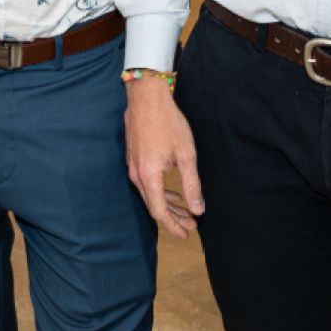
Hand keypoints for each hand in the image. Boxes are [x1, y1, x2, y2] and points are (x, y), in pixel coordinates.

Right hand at [125, 75, 204, 236]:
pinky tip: (172, 192)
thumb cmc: (168, 123)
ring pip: (150, 195)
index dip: (173, 225)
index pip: (160, 212)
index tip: (187, 233)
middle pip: (153, 206)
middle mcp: (137, 175)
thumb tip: (198, 209)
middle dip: (173, 218)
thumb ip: (191, 184)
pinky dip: (160, 192)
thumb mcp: (186, 155)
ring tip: (185, 212)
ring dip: (168, 205)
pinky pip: (146, 183)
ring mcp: (133, 166)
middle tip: (190, 226)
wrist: (146, 97)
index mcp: (149, 177)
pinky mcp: (134, 158)